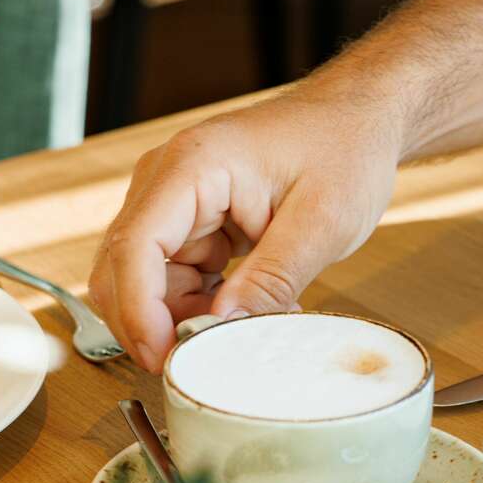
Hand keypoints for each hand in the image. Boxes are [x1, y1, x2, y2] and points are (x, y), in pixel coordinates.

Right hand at [89, 89, 401, 370]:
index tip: (164, 358)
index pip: (135, 247)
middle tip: (207, 361)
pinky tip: (250, 309)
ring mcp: (175, 204)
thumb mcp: (322, 221)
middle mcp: (168, 182)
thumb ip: (271, 279)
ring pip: (147, 284)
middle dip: (154, 325)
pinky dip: (202, 307)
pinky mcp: (191, 224)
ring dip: (186, 319)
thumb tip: (223, 331)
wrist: (357, 121)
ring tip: (253, 324)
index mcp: (193, 166)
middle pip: (124, 271)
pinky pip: (174, 280)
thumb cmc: (344, 149)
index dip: (139, 312)